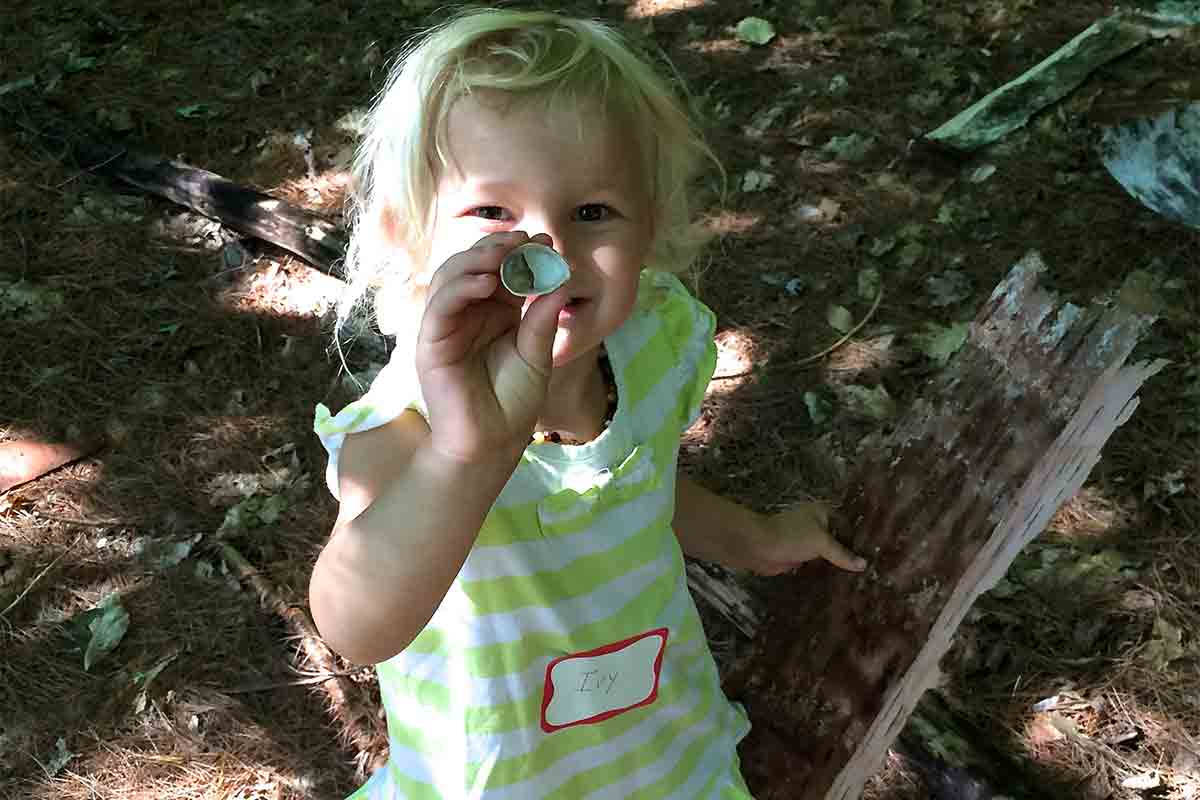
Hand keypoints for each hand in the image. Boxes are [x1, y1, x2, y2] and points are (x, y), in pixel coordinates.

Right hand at [416, 231, 571, 463]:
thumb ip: (542, 319)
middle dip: (498, 248)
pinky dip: (460, 288)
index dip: (520, 253)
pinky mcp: (431, 342)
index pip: (501, 271)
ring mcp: (446, 325)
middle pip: (473, 265)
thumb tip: (560, 280)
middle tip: (524, 240)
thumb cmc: (513, 401)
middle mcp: (468, 313)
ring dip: (476, 259)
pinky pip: (440, 305)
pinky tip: (486, 283)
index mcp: (494, 312)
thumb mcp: (536, 354)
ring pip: (451, 277)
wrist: (492, 442)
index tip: (545, 242)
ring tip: (505, 254)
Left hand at [748, 503, 866, 575]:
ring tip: (861, 581)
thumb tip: (864, 564)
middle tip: (872, 571)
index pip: (848, 525)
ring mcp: (808, 542)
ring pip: (828, 554)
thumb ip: (842, 553)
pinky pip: (818, 565)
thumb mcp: (821, 542)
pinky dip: (827, 572)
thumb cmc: (791, 536)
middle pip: (838, 540)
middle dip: (851, 554)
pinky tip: (841, 584)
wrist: (758, 547)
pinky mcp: (800, 557)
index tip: (877, 555)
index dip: (860, 539)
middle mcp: (817, 525)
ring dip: (839, 565)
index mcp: (823, 513)